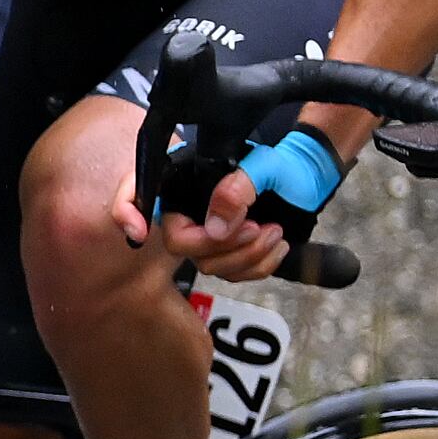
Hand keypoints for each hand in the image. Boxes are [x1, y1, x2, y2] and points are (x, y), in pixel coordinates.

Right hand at [124, 125, 340, 281]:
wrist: (310, 180)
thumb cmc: (283, 164)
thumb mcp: (265, 166)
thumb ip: (237, 189)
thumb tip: (214, 227)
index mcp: (185, 178)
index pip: (136, 193)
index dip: (127, 212)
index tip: (138, 232)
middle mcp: (188, 208)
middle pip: (180, 243)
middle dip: (222, 244)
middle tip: (257, 228)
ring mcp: (207, 234)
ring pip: (209, 265)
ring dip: (247, 256)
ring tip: (275, 233)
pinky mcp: (228, 254)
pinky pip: (233, 274)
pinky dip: (259, 266)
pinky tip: (278, 245)